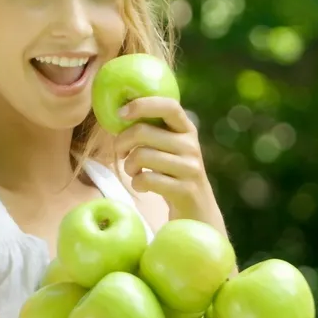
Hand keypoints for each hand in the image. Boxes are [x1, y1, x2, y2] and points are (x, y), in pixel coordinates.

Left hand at [114, 97, 216, 222]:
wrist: (198, 212)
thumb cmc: (173, 176)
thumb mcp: (168, 149)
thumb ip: (153, 131)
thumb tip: (120, 113)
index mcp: (187, 129)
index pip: (168, 105)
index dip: (142, 104)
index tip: (120, 113)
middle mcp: (191, 145)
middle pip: (143, 131)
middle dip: (121, 142)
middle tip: (121, 152)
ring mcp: (190, 167)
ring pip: (141, 155)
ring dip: (128, 166)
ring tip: (134, 172)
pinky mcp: (185, 189)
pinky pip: (146, 179)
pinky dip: (137, 183)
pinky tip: (142, 186)